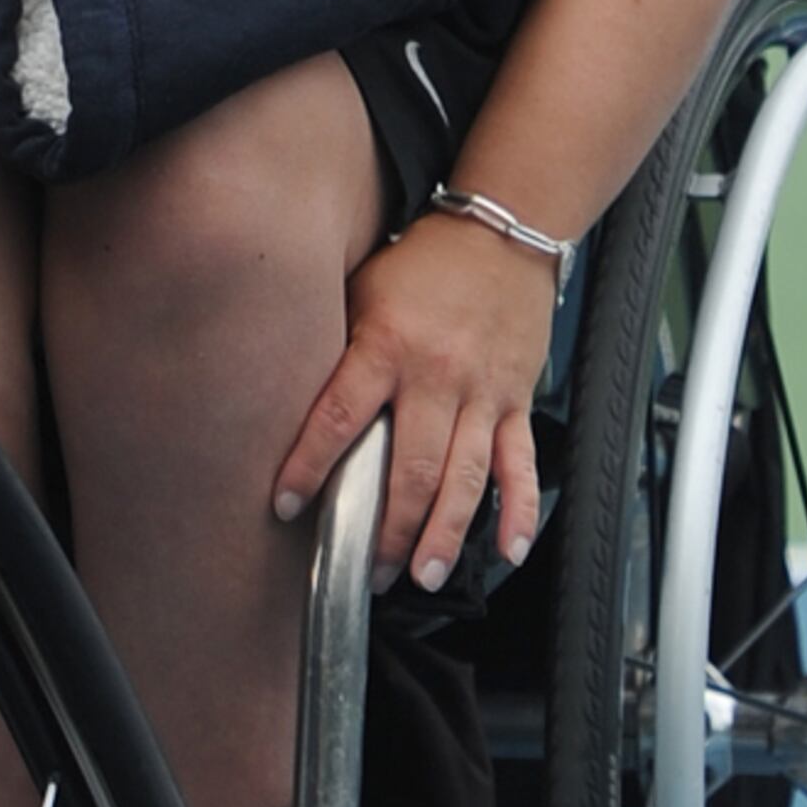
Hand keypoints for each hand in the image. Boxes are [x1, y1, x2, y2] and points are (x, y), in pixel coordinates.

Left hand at [271, 212, 557, 591]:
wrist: (502, 230)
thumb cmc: (422, 262)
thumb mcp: (361, 290)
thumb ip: (334, 347)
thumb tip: (285, 394)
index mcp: (386, 346)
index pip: (338, 418)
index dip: (309, 466)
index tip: (286, 505)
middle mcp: (437, 375)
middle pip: (410, 467)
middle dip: (387, 528)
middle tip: (367, 570)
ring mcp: (484, 392)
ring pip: (465, 478)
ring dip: (444, 534)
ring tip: (423, 576)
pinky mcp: (517, 400)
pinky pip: (521, 464)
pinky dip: (520, 510)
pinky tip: (509, 549)